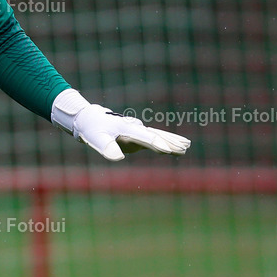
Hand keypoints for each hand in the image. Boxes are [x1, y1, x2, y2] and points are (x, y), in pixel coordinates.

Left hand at [51, 89, 190, 160]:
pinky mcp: (136, 135)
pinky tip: (173, 146)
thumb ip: (107, 147)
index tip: (168, 150)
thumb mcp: (96, 139)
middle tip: (185, 147)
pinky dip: (165, 140)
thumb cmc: (92, 129)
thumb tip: (118, 157)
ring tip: (187, 146)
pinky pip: (154, 137)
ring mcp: (137, 131)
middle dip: (170, 142)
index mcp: (127, 129)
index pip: (144, 137)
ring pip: (158, 135)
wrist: (89, 119)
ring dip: (172, 140)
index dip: (156, 143)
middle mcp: (135, 128)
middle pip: (156, 135)